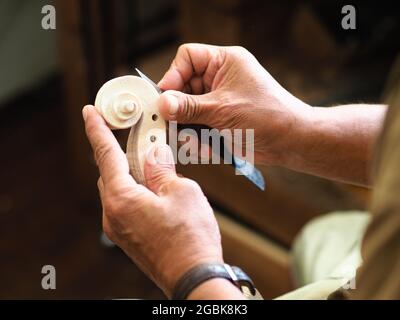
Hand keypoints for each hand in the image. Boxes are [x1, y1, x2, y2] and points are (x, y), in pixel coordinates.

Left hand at [82, 105, 222, 296]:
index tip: (90, 113)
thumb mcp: (182, 192)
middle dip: (124, 152)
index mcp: (122, 199)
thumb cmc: (190, 239)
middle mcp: (113, 214)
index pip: (106, 155)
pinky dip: (138, 191)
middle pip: (111, 172)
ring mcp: (119, 228)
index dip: (97, 130)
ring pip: (120, 189)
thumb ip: (163, 169)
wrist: (193, 278)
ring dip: (134, 173)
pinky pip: (127, 205)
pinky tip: (158, 190)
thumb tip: (155, 154)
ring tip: (158, 166)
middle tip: (142, 137)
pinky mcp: (129, 237)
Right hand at [158, 43, 310, 164]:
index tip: (164, 98)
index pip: (188, 57)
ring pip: (188, 111)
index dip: (173, 75)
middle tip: (171, 125)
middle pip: (183, 87)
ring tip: (195, 142)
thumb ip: (189, 107)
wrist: (290, 142)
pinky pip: (198, 127)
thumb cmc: (266, 116)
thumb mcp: (223, 109)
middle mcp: (219, 78)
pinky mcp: (219, 120)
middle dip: (178, 109)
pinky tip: (207, 149)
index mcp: (224, 62)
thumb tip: (162, 104)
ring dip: (188, 128)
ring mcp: (218, 100)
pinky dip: (198, 140)